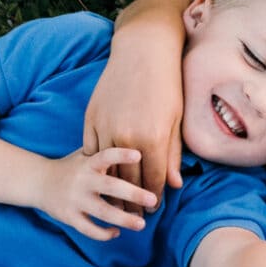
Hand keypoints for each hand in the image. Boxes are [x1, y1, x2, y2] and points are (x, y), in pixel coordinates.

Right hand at [38, 147, 157, 240]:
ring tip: (141, 224)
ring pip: (103, 212)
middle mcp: (83, 180)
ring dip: (124, 219)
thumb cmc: (73, 166)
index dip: (121, 155)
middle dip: (133, 194)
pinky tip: (116, 232)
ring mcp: (75, 199)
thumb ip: (108, 155)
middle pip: (110, 186)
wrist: (39, 182)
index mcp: (89, 162)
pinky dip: (103, 233)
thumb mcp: (86, 154)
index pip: (106, 155)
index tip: (139, 155)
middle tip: (153, 199)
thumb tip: (145, 151)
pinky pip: (88, 229)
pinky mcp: (69, 216)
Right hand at [82, 20, 184, 202]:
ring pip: (106, 170)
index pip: (153, 181)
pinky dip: (97, 165)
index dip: (155, 198)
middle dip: (133, 200)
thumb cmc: (166, 84)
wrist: (142, 52)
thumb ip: (172, 154)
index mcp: (152, 139)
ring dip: (112, 188)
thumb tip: (173, 185)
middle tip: (135, 214)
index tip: (154, 209)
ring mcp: (105, 128)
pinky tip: (101, 175)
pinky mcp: (90, 119)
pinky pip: (91, 151)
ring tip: (116, 201)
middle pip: (128, 181)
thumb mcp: (175, 120)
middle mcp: (126, 138)